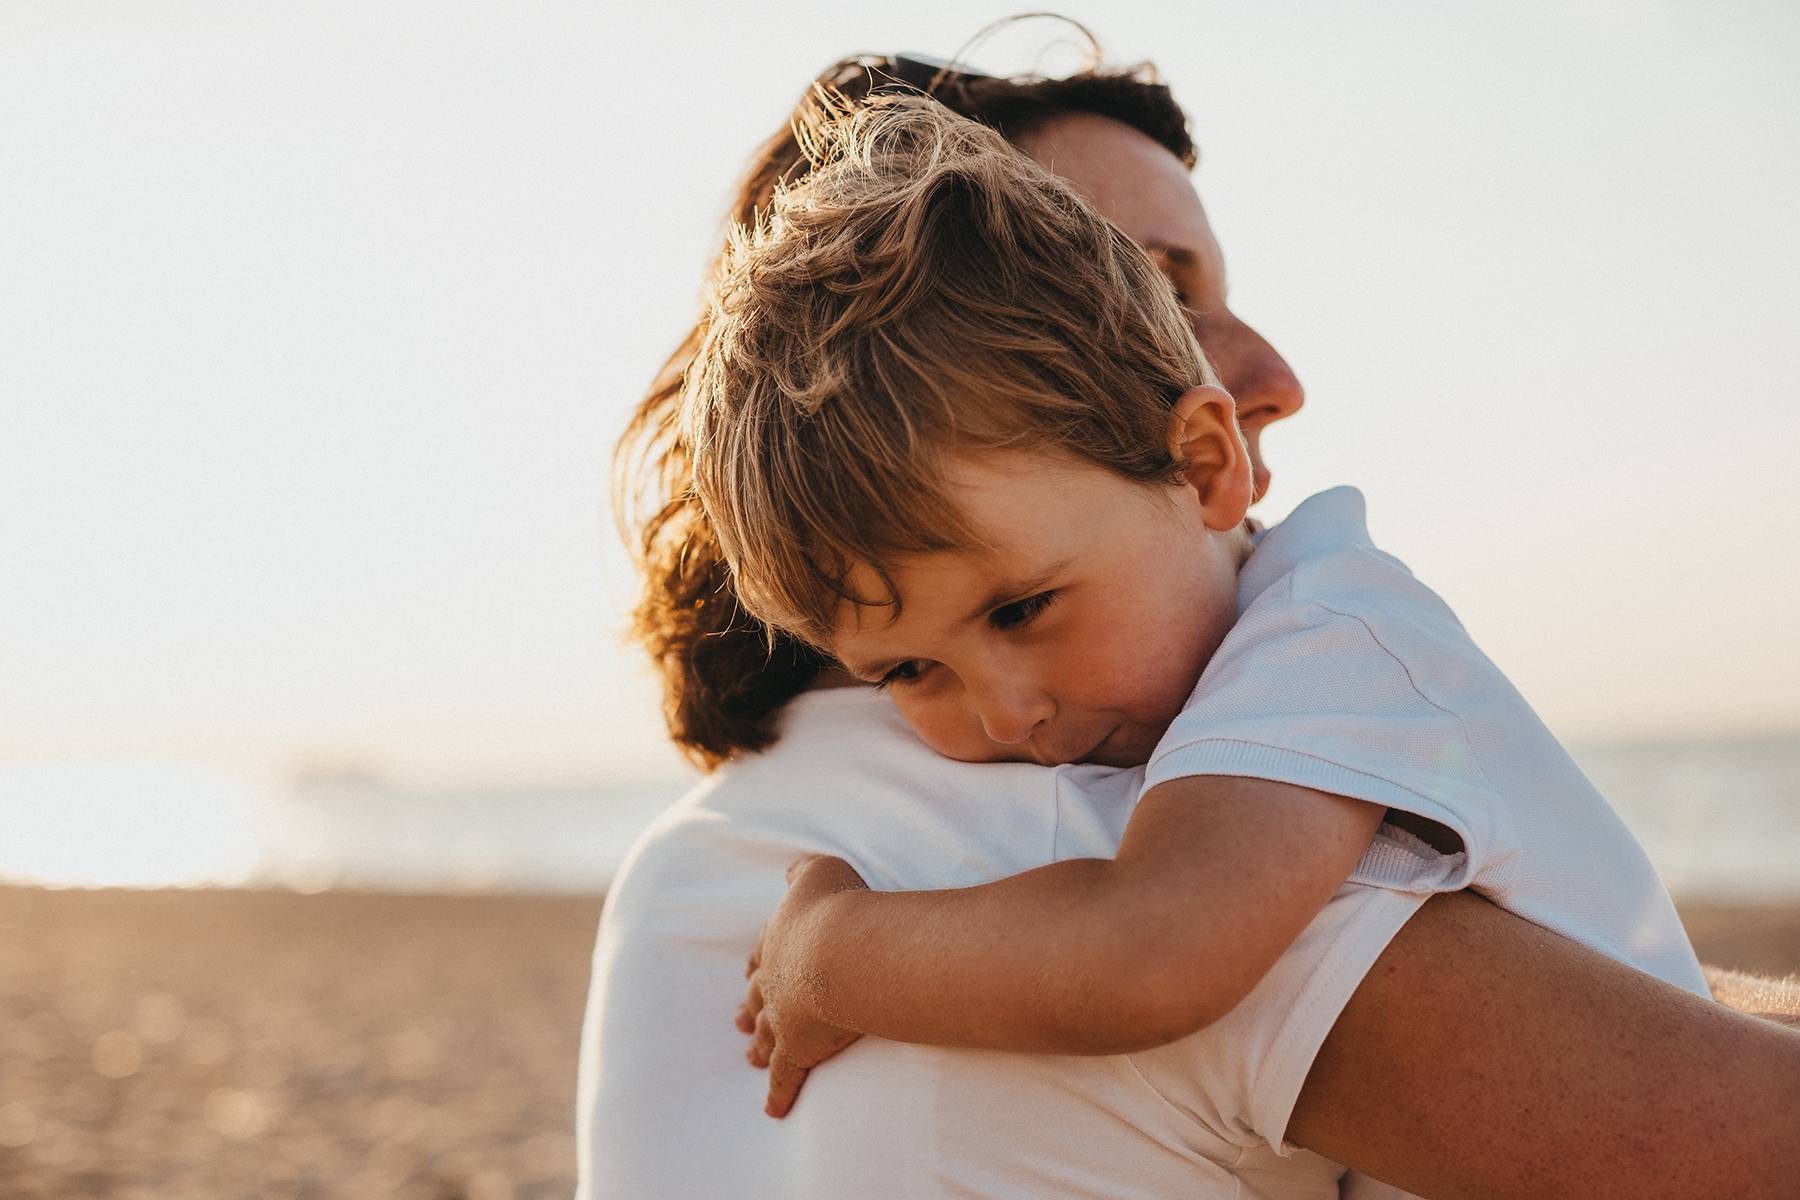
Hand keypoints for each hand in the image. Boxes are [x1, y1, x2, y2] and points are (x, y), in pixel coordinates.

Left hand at [735, 854, 869, 1116]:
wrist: (842, 950)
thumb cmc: (837, 907)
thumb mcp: (819, 872)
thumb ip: (803, 871)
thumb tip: (791, 870)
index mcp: (778, 941)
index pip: (763, 955)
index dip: (758, 964)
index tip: (750, 972)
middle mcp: (774, 981)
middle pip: (756, 998)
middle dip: (748, 1008)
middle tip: (738, 1020)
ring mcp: (782, 1018)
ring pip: (764, 1037)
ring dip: (757, 1046)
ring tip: (749, 1056)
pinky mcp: (798, 1050)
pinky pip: (785, 1077)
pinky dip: (778, 1093)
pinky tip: (773, 1110)